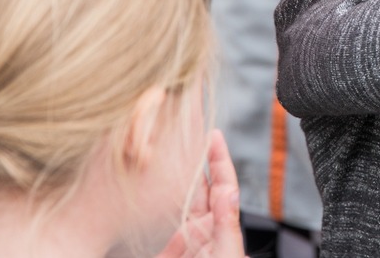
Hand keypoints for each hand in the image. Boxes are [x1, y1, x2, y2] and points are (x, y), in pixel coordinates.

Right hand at [156, 130, 242, 257]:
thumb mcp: (226, 254)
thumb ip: (227, 226)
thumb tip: (230, 192)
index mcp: (221, 229)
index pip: (223, 186)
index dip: (219, 159)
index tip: (213, 134)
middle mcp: (204, 231)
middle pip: (200, 189)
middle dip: (196, 162)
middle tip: (187, 133)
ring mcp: (184, 242)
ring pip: (179, 203)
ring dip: (175, 180)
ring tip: (168, 154)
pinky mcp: (165, 255)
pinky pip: (158, 225)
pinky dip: (154, 206)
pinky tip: (149, 189)